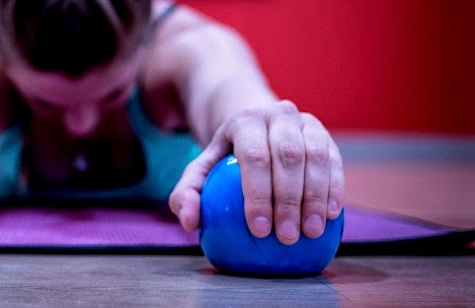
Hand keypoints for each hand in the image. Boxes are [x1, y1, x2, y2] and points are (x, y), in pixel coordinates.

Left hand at [169, 100, 343, 244]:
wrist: (254, 128)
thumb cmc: (224, 159)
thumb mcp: (198, 172)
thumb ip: (186, 195)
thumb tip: (189, 222)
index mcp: (245, 120)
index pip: (254, 157)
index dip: (258, 194)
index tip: (259, 230)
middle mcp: (278, 115)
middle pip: (288, 156)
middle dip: (290, 199)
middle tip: (286, 237)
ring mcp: (305, 122)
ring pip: (316, 157)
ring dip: (316, 197)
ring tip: (311, 233)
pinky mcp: (326, 136)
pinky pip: (334, 162)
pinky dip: (335, 188)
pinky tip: (332, 216)